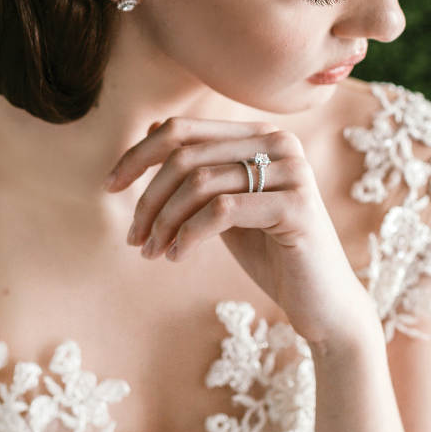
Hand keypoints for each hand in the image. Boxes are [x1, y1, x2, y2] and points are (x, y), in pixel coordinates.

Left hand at [105, 116, 381, 353]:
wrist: (321, 303)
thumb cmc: (270, 253)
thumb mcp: (224, 205)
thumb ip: (198, 169)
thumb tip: (150, 128)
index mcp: (260, 136)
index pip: (182, 129)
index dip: (138, 154)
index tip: (109, 186)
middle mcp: (280, 143)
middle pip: (186, 155)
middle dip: (149, 198)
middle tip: (134, 237)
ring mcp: (292, 171)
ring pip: (200, 183)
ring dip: (164, 221)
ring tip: (152, 252)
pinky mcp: (297, 206)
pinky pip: (221, 211)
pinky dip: (188, 234)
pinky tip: (176, 256)